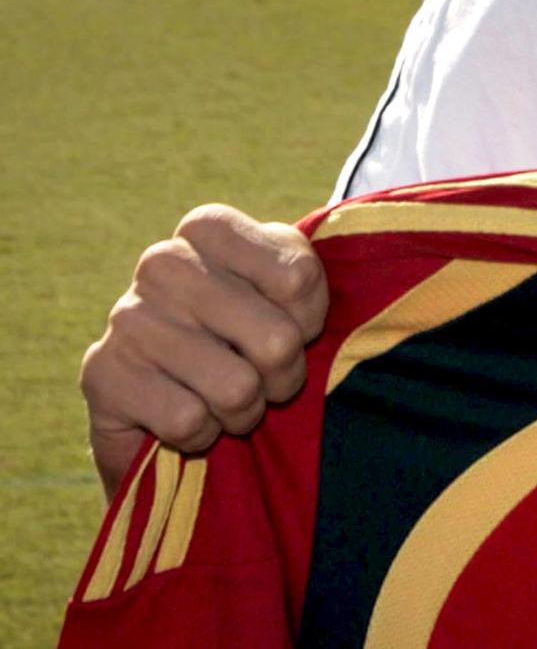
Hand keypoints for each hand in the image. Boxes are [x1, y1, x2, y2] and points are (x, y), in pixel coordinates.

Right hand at [79, 205, 328, 495]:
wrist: (166, 404)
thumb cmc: (245, 335)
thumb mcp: (288, 293)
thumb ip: (305, 282)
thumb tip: (298, 320)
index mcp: (210, 228)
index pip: (299, 279)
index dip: (309, 319)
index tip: (294, 325)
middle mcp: (164, 260)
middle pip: (277, 340)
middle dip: (284, 376)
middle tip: (267, 378)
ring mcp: (127, 315)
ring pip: (236, 388)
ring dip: (245, 410)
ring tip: (230, 400)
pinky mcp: (102, 373)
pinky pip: (189, 421)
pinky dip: (202, 433)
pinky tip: (189, 416)